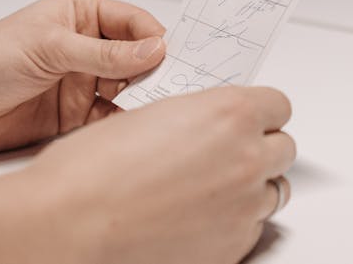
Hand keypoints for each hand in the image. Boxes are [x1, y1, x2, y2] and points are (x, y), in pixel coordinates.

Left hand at [0, 0, 166, 153]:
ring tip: (153, 109)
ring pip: (128, 90)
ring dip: (141, 99)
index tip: (175, 56)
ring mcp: (83, 82)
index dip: (156, 38)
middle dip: (155, 71)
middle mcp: (88, 47)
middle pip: (137, 58)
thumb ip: (103, 53)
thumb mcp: (50, 48)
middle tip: (173, 86)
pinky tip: (131, 128)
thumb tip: (153, 49)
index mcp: (83, 15)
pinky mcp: (74, 116)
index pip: (135, 23)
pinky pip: (109, 119)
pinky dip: (122, 124)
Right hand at [0, 86, 295, 263]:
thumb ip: (199, 117)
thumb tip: (211, 125)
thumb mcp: (153, 116)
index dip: (261, 112)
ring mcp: (243, 207)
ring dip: (250, 187)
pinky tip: (198, 218)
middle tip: (228, 154)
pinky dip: (233, 223)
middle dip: (260, 148)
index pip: (278, 105)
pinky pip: (251, 229)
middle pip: (284, 148)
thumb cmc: (92, 172)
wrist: (69, 225)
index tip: (250, 119)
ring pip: (272, 191)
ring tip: (210, 189)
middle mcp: (246, 158)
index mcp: (229, 114)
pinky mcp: (232, 248)